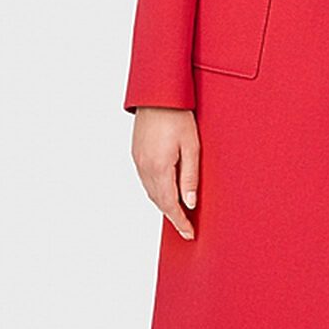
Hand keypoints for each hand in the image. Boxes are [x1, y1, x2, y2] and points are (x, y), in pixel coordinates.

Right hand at [131, 107, 198, 238]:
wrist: (158, 95)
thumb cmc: (178, 116)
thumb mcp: (192, 147)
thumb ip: (190, 177)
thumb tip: (189, 203)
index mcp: (159, 168)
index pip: (170, 204)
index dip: (180, 222)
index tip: (189, 233)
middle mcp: (144, 167)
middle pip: (158, 201)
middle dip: (172, 216)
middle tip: (186, 228)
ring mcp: (138, 161)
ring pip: (150, 192)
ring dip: (163, 205)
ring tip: (178, 214)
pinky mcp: (136, 154)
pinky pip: (145, 180)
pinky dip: (155, 191)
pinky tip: (165, 193)